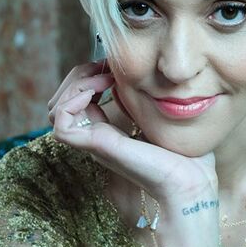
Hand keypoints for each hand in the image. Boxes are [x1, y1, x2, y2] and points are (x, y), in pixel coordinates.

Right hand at [46, 59, 216, 204]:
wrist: (190, 180)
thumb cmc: (182, 154)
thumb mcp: (155, 115)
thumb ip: (136, 100)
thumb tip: (120, 79)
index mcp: (107, 131)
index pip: (75, 100)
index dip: (86, 76)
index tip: (110, 66)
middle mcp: (95, 137)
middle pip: (60, 102)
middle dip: (77, 76)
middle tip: (105, 68)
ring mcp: (93, 142)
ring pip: (55, 111)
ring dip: (75, 85)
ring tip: (103, 79)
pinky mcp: (96, 146)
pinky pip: (61, 125)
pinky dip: (71, 103)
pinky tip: (96, 92)